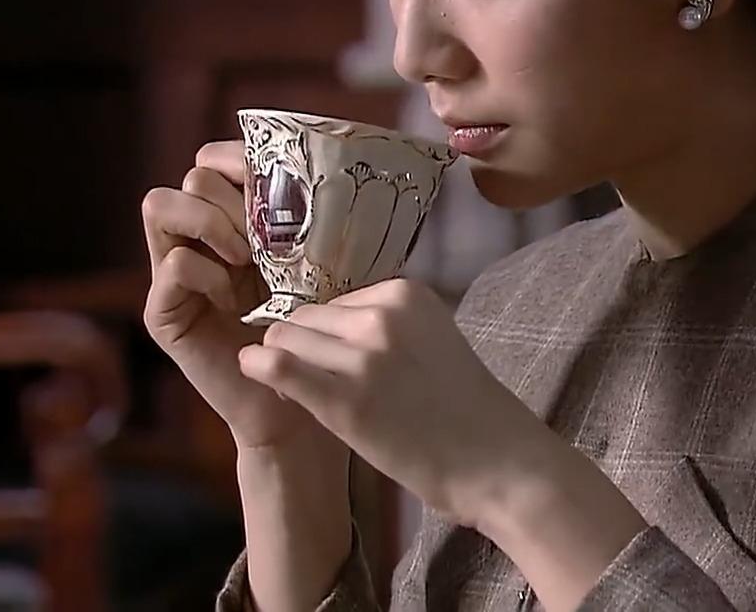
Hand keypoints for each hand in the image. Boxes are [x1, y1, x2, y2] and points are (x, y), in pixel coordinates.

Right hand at [141, 140, 325, 450]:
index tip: (280, 179)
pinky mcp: (164, 311)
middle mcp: (199, 239)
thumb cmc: (319, 333)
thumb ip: (313, 221)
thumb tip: (336, 165)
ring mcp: (174, 273)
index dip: (239, 157)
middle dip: (233, 194)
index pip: (215, 159)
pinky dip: (206, 272)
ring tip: (247, 258)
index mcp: (235, 220)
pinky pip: (172, 264)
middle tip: (267, 235)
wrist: (302, 404)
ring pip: (161, 204)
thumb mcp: (321, 266)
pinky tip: (236, 299)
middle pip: (193, 177)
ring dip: (210, 221)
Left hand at [236, 279, 555, 528]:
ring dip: (282, 360)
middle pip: (305, 316)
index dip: (327, 332)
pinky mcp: (345, 400)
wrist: (499, 462)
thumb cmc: (467, 409)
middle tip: (314, 380)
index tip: (336, 362)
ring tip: (303, 391)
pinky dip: (258, 366)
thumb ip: (386, 326)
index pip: (335, 301)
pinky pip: (277, 365)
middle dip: (301, 344)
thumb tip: (328, 327)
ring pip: (284, 337)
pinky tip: (256, 373)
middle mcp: (383, 315)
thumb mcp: (431, 340)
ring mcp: (364, 356)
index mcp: (406, 294)